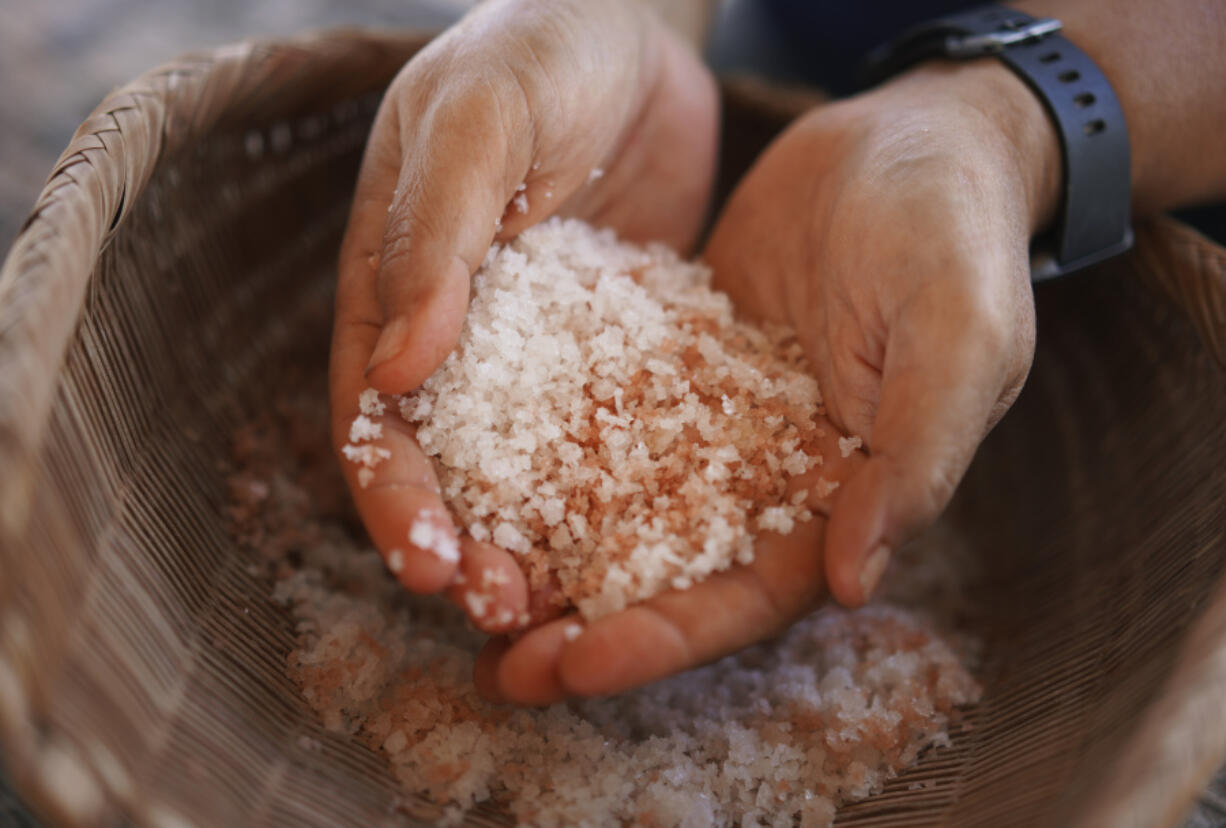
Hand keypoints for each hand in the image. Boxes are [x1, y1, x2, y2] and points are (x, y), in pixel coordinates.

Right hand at [329, 0, 717, 604]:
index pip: (373, 411)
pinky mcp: (613, 350)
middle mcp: (457, 335)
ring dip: (538, 540)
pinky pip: (610, 430)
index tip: (426, 559)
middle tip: (504, 610)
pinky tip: (654, 540)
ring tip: (569, 606)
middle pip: (447, 464)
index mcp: (392, 287)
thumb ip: (433, 235)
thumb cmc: (538, 50)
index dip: (392, 492)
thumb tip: (392, 373)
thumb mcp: (478, 121)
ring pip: (527, 467)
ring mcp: (537, 351)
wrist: (634, 27)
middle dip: (465, 543)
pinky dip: (619, 490)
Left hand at [475, 60, 1059, 703]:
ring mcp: (710, 423)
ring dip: (548, 560)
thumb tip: (855, 581)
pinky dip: (539, 455)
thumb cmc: (952, 236)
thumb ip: (913, 457)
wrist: (907, 139)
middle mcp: (766, 479)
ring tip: (462, 591)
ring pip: (617, 509)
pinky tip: (471, 476)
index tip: (581, 663)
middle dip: (585, 627)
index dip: (668, 639)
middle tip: (498, 664)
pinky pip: (594, 417)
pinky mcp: (666, 364)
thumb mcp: (957, 339)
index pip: (749, 598)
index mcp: (841, 499)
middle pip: (668, 576)